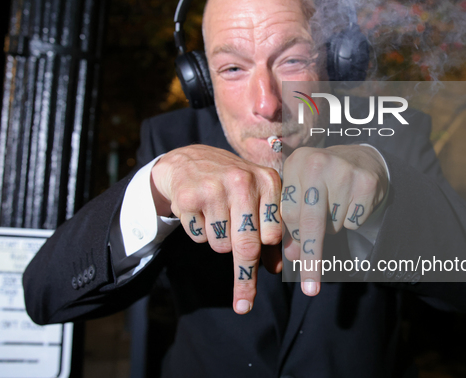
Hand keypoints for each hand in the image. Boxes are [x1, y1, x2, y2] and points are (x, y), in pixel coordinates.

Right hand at [150, 145, 282, 313]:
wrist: (191, 160)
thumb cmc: (233, 186)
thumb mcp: (258, 200)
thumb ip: (270, 232)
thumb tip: (276, 269)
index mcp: (267, 180)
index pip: (273, 233)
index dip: (269, 255)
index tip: (272, 278)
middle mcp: (242, 181)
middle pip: (247, 244)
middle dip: (245, 277)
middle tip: (244, 304)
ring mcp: (214, 188)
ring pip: (221, 245)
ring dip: (220, 243)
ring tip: (217, 218)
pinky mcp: (189, 197)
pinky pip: (200, 238)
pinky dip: (200, 233)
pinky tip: (200, 212)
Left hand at [280, 145, 387, 295]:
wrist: (360, 159)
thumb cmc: (322, 181)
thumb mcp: (302, 192)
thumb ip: (293, 222)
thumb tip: (294, 257)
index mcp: (296, 163)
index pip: (290, 214)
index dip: (294, 239)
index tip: (295, 263)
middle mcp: (318, 163)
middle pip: (312, 223)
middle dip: (312, 258)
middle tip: (310, 288)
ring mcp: (344, 171)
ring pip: (334, 225)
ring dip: (334, 227)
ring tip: (336, 205)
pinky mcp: (366, 183)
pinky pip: (353, 222)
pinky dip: (351, 221)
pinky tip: (352, 202)